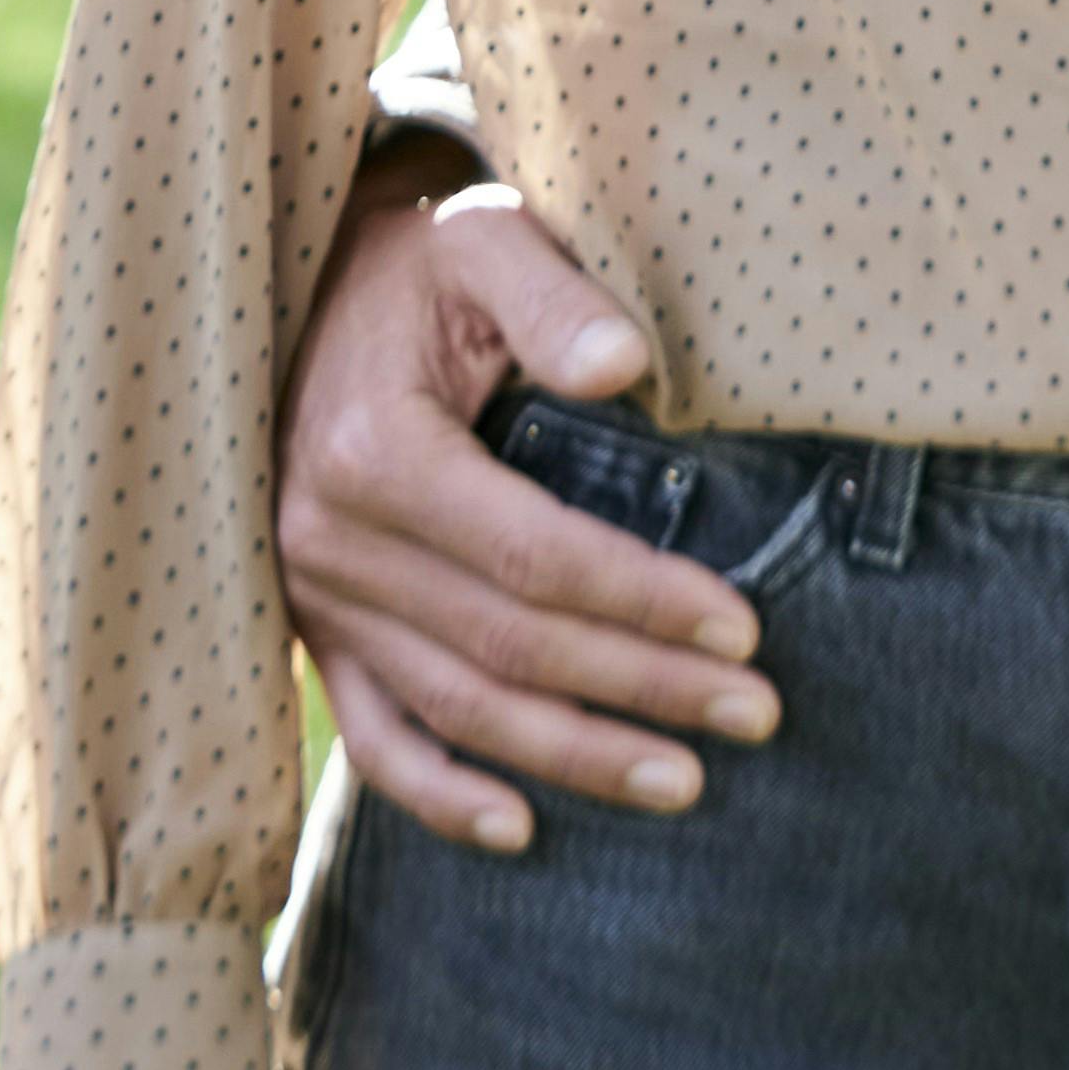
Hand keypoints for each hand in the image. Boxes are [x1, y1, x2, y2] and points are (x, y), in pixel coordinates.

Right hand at [275, 157, 775, 846]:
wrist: (312, 282)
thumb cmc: (422, 259)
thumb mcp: (484, 239)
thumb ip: (554, 300)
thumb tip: (628, 368)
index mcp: (375, 453)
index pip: (535, 556)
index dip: (643, 601)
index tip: (745, 631)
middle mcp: (331, 543)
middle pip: (510, 647)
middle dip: (640, 690)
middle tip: (756, 717)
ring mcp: (316, 600)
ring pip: (456, 709)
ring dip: (571, 758)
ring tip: (683, 780)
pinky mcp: (313, 632)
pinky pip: (374, 737)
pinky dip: (441, 797)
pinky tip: (520, 829)